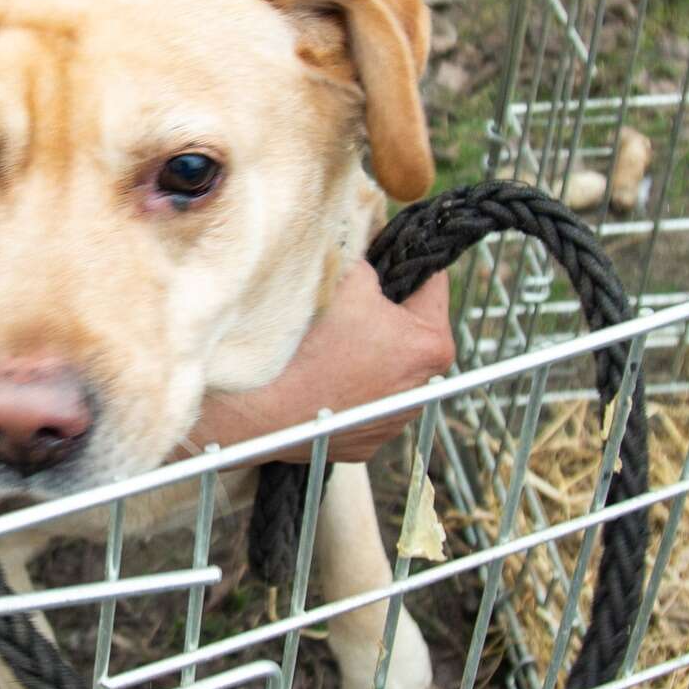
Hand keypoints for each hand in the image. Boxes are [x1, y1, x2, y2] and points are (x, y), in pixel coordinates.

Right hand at [191, 263, 454, 462]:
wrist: (256, 406)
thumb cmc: (306, 339)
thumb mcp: (345, 275)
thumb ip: (370, 255)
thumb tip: (372, 243)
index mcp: (431, 345)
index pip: (433, 283)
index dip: (404, 260)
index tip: (381, 254)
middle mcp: (422, 391)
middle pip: (410, 331)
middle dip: (386, 312)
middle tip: (349, 301)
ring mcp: (391, 424)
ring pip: (386, 369)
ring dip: (368, 353)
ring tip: (329, 343)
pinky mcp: (363, 444)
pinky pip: (363, 402)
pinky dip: (347, 387)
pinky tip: (318, 375)